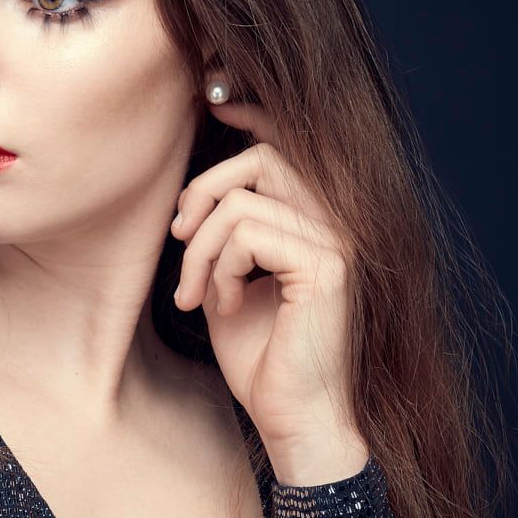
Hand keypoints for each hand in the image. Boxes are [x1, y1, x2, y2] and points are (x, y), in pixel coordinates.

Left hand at [171, 103, 362, 458]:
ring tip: (198, 294)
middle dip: (202, 192)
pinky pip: (247, 231)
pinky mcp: (327, 264)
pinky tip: (225, 305)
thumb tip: (193, 185)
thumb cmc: (261, 359)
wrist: (292, 421)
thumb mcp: (228, 281)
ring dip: (201, 248)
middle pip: (261, 157)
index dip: (252, 111)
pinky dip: (219, 267)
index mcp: (321, 222)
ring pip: (243, 197)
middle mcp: (339, 223)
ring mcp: (339, 241)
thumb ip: (222, 230)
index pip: (289, 143)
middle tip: (178, 239)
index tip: (212, 96)